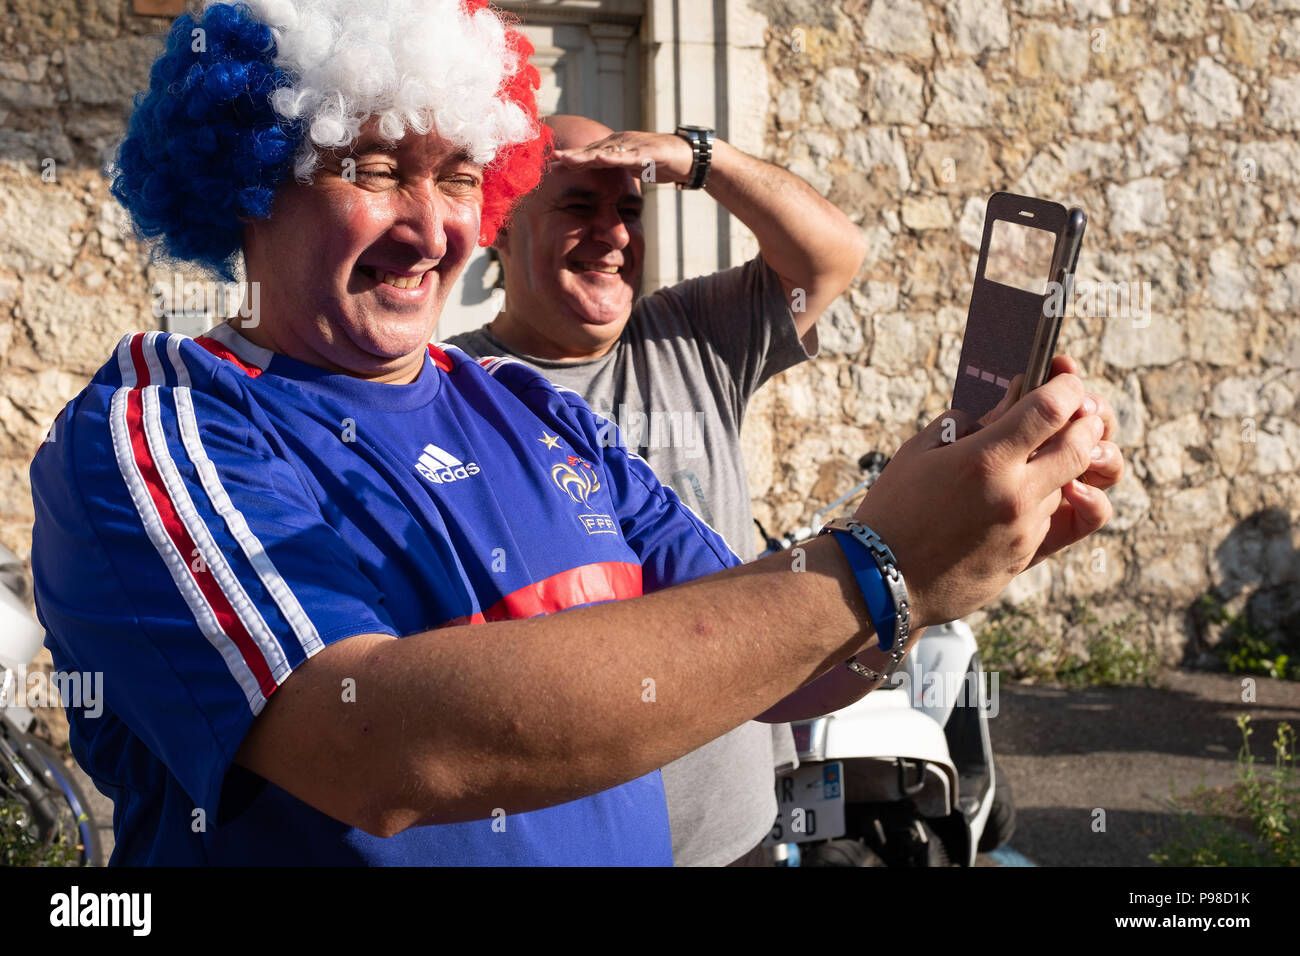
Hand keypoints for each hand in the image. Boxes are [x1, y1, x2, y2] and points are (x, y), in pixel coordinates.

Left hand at [550, 131, 696, 185]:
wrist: (687, 157)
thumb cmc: (658, 162)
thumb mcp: (631, 165)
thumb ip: (614, 166)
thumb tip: (596, 170)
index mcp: (616, 147)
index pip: (589, 153)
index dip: (570, 158)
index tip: (551, 164)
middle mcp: (622, 143)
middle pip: (592, 150)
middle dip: (571, 155)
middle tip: (552, 158)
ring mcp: (634, 146)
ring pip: (606, 152)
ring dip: (585, 156)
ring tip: (567, 159)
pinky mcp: (648, 153)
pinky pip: (629, 157)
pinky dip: (614, 158)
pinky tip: (600, 159)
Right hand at [852, 370, 1112, 628]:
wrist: (880, 579)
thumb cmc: (893, 510)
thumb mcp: (920, 452)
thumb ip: (969, 422)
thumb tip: (1011, 400)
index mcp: (984, 460)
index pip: (1052, 409)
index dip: (1066, 386)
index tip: (1063, 379)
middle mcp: (1013, 494)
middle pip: (1081, 445)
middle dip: (1086, 421)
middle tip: (1078, 411)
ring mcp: (1025, 529)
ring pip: (1073, 482)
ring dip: (1067, 461)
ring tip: (1047, 450)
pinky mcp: (1027, 556)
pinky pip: (1064, 520)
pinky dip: (1060, 497)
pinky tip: (1048, 489)